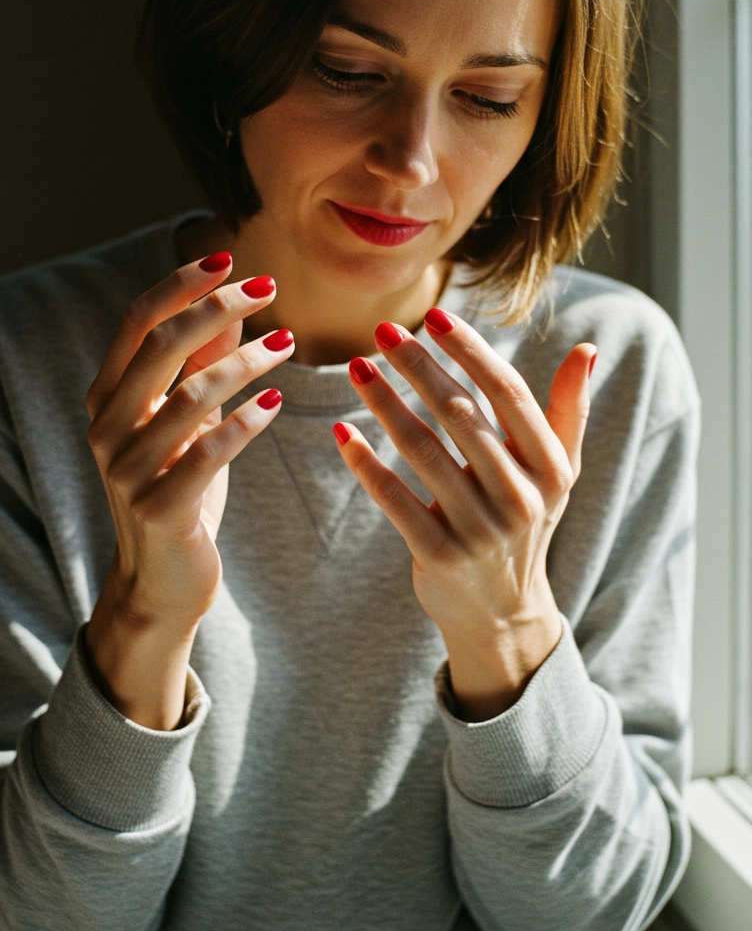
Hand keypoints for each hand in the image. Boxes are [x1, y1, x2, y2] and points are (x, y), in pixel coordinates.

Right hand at [84, 253, 293, 727]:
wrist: (161, 583)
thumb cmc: (178, 491)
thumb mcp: (185, 423)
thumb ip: (199, 367)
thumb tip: (231, 304)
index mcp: (106, 398)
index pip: (136, 321)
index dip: (182, 284)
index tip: (230, 259)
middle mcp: (107, 428)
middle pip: (160, 346)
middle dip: (217, 309)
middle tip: (269, 290)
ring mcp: (128, 469)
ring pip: (192, 395)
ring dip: (246, 362)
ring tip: (288, 345)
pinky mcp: (160, 507)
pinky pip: (209, 451)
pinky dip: (247, 422)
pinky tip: (277, 406)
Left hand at [334, 308, 594, 720]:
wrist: (502, 614)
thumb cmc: (525, 523)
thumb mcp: (557, 473)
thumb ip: (567, 411)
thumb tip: (586, 349)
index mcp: (552, 468)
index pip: (508, 394)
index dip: (470, 351)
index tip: (434, 315)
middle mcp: (520, 498)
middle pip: (461, 415)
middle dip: (419, 366)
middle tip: (383, 331)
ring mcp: (479, 530)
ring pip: (422, 451)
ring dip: (385, 404)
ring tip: (357, 368)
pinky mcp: (438, 556)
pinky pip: (393, 499)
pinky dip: (365, 464)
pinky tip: (344, 432)